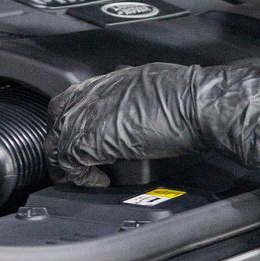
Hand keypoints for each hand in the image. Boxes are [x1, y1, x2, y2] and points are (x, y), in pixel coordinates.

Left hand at [44, 62, 259, 187]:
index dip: (74, 120)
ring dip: (69, 161)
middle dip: (65, 140)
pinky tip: (98, 182)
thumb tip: (138, 111)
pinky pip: (71, 161)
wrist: (200, 103)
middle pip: (59, 115)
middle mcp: (97, 92)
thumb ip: (137, 97)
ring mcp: (93, 114)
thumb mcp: (157, 88)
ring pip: (58, 140)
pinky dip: (81, 176)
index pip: (74, 97)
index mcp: (113, 79)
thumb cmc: (192, 97)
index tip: (83, 138)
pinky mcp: (95, 138)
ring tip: (86, 176)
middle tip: (80, 161)